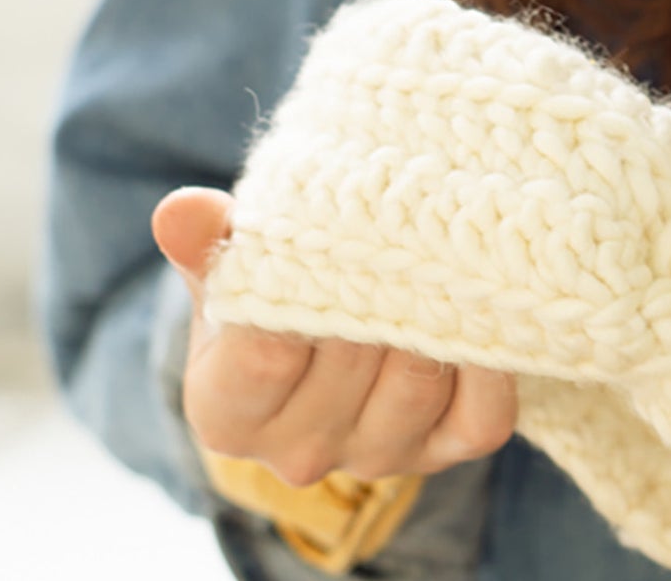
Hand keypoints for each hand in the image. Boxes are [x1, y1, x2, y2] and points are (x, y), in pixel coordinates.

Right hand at [152, 186, 517, 487]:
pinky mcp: (446, 449)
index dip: (302, 289)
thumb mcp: (232, 266)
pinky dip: (490, 359)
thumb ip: (211, 245)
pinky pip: (482, 414)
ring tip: (445, 249)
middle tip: (403, 218)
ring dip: (437, 315)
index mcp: (228, 413)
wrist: (325, 339)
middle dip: (379, 287)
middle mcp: (301, 451)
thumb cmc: (274, 290)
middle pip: (349, 363)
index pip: (264, 355)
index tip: (327, 228)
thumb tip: (181, 214)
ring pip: (416, 387)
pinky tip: (489, 303)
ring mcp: (378, 456)